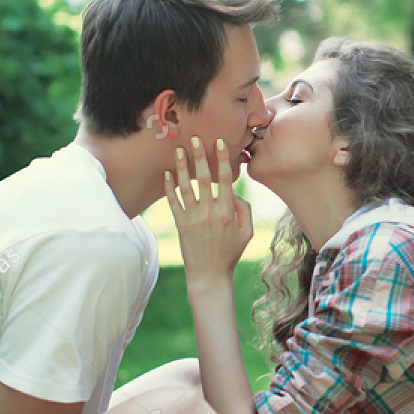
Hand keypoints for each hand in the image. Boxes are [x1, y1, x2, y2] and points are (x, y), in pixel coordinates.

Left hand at [165, 136, 253, 289]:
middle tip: (194, 138)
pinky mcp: (180, 224)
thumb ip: (244, 210)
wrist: (208, 276)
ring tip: (178, 150)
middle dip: (198, 156)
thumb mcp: (245, 233)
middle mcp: (209, 213)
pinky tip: (167, 173)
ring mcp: (192, 218)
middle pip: (202, 178)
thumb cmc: (229, 253)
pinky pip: (173, 201)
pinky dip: (169, 186)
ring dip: (181, 166)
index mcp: (227, 213)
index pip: (225, 180)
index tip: (219, 142)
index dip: (222, 159)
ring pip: (185, 187)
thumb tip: (233, 193)